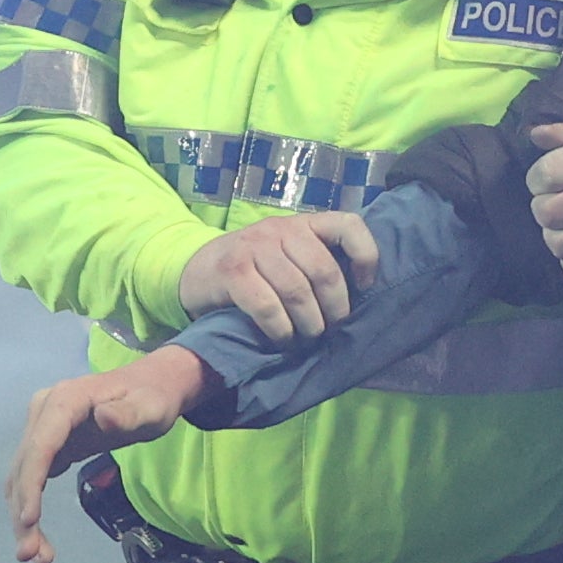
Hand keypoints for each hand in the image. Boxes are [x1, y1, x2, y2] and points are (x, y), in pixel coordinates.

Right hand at [6, 347, 213, 561]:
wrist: (153, 385)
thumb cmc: (154, 397)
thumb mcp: (150, 407)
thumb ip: (128, 414)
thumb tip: (103, 417)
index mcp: (64, 401)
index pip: (40, 446)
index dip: (31, 485)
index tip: (29, 521)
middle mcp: (44, 411)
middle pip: (24, 467)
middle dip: (24, 514)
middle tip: (33, 557)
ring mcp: (42, 427)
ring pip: (22, 478)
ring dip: (24, 518)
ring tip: (38, 557)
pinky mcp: (48, 443)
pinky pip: (32, 477)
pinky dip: (32, 507)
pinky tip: (39, 537)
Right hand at [180, 209, 378, 341]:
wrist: (196, 270)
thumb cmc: (255, 270)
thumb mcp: (288, 256)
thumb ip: (316, 264)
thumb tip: (359, 299)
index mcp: (303, 224)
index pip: (348, 225)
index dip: (366, 255)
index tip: (364, 286)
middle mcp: (280, 229)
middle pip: (324, 270)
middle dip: (334, 308)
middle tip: (330, 329)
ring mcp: (254, 247)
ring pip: (296, 291)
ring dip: (308, 324)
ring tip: (307, 337)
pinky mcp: (232, 271)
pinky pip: (267, 306)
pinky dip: (280, 329)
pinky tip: (281, 338)